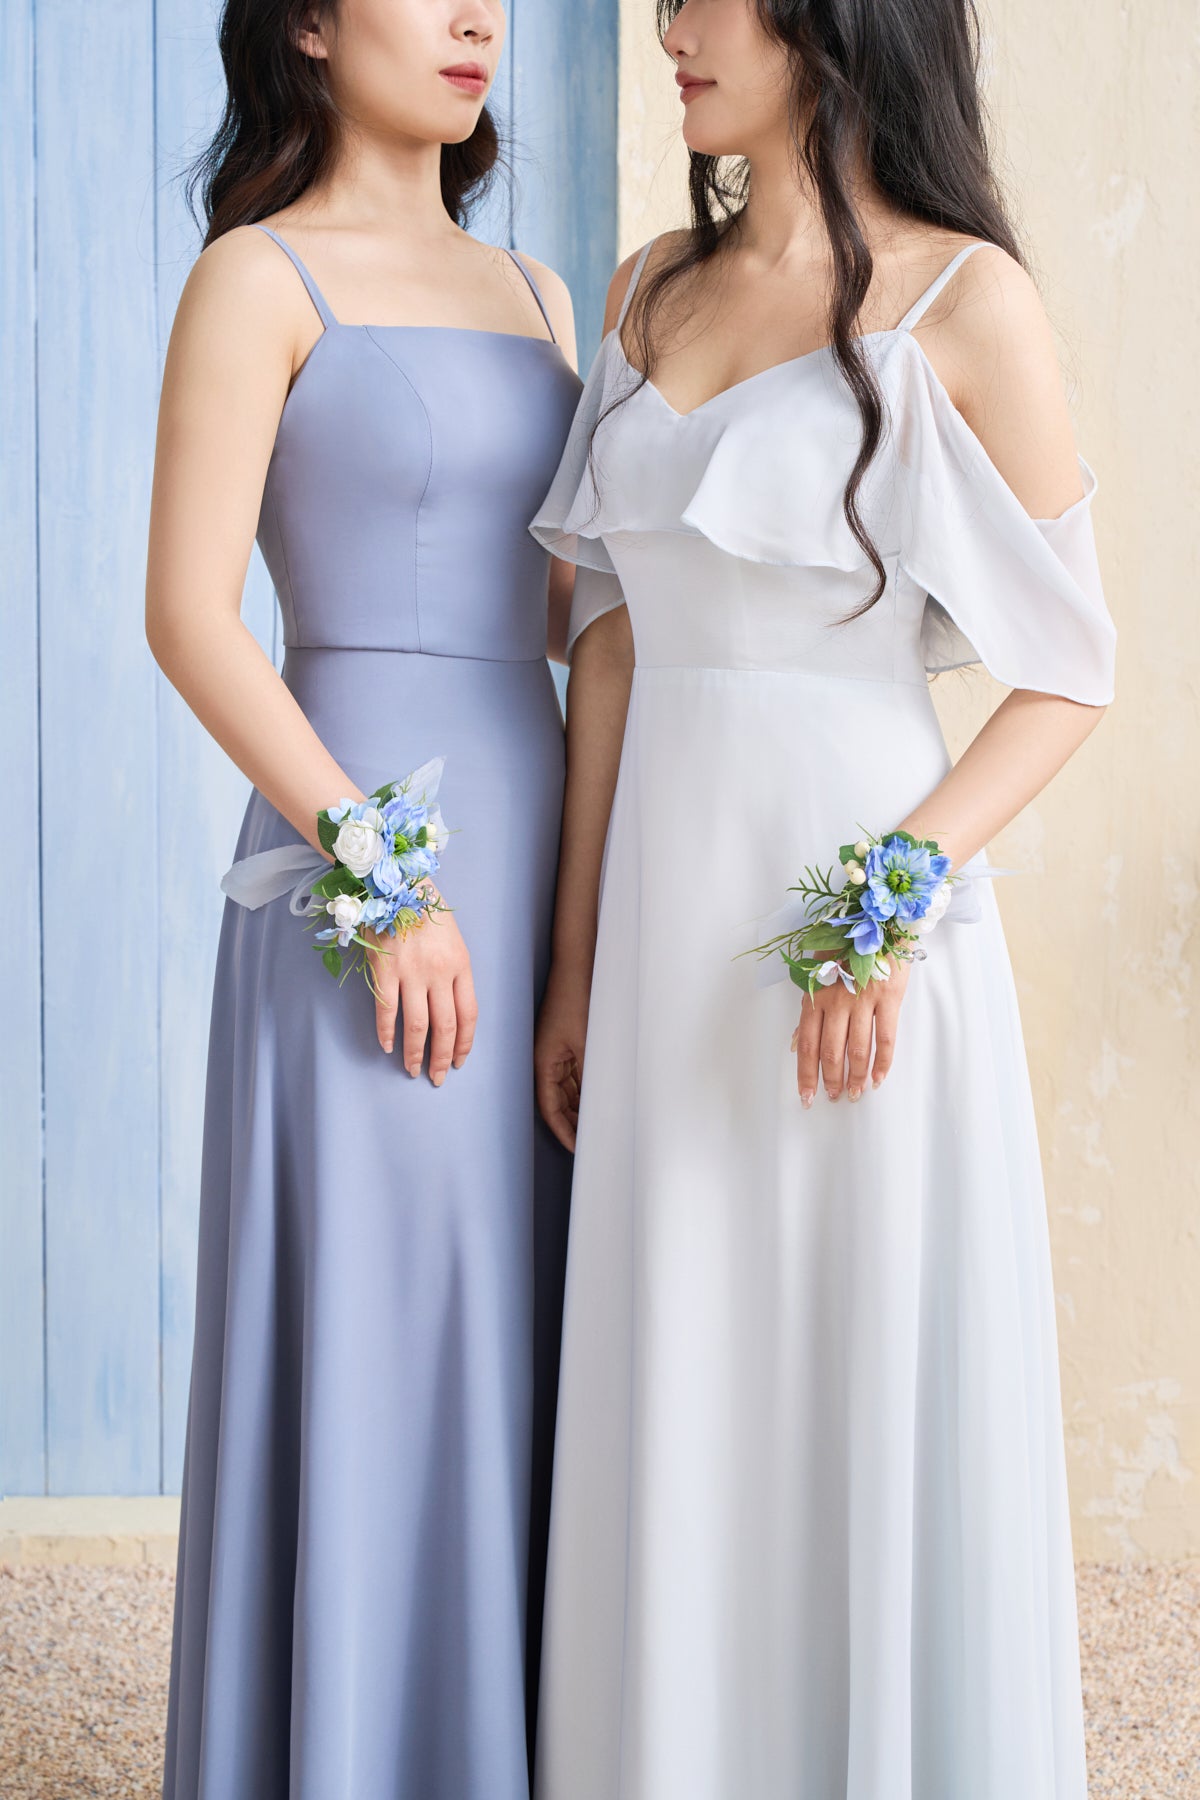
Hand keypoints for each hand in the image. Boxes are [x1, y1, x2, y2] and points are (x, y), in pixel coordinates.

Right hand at [364, 897, 476, 1083]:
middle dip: (441, 1057)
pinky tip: (387, 1046)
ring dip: (415, 1053)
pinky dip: (386, 1032)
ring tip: (412, 1069)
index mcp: (461, 964)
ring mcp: (411, 971)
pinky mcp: (384, 968)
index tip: (458, 1061)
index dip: (464, 1043)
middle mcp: (440, 972)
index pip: (469, 1015)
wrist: (396, 881)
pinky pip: (386, 1009)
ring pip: (417, 1025)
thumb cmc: (425, 909)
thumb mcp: (452, 939)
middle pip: (445, 1026)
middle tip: (436, 1077)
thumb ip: (454, 972)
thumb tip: (451, 1010)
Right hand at [535, 967, 589, 1151]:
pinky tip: (603, 1099)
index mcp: (544, 1063)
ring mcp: (558, 1052)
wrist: (578, 965)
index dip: (564, 1132)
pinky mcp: (569, 1043)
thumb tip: (600, 1106)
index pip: (551, 1109)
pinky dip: (588, 1090)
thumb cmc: (579, 1000)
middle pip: (559, 1103)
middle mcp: (547, 1061)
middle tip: (595, 1143)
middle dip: (574, 1124)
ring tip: (602, 1126)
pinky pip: (576, 1075)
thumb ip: (591, 1075)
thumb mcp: (589, 1043)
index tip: (579, 1149)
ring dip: (582, 1108)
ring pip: (569, 1091)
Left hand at [792, 955, 910, 1106]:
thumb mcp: (817, 973)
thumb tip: (793, 1045)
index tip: (806, 1096)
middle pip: (831, 1051)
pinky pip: (886, 1037)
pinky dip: (883, 1062)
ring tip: (855, 1094)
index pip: (806, 1044)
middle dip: (831, 1079)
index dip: (806, 1074)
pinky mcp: (889, 997)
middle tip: (834, 1098)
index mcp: (815, 996)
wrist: (878, 920)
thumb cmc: (844, 947)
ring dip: (856, 1076)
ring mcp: (863, 999)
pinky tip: (879, 1078)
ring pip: (857, 1049)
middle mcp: (836, 1000)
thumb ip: (808, 1010)